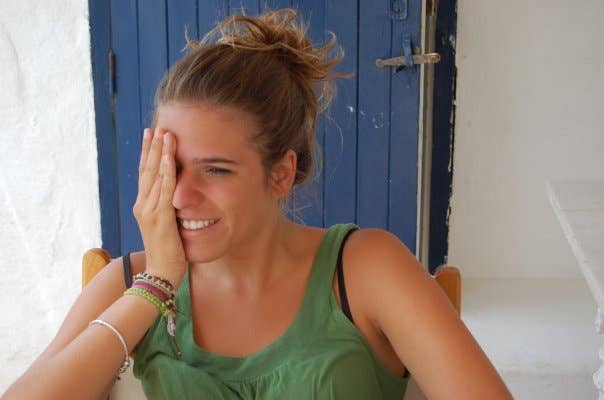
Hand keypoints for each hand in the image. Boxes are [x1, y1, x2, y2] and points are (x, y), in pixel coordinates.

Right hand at [132, 127, 185, 288]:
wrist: (161, 273)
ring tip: (163, 133)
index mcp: (143, 207)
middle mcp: (142, 205)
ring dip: (160, 152)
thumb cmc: (167, 253)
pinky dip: (167, 171)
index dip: (149, 155)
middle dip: (152, 147)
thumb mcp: (166, 227)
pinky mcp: (160, 217)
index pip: (145, 175)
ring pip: (154, 175)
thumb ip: (167, 211)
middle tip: (155, 127)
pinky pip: (164, 188)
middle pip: (146, 170)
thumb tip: (175, 200)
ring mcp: (149, 210)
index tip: (152, 137)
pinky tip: (170, 157)